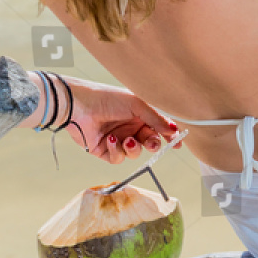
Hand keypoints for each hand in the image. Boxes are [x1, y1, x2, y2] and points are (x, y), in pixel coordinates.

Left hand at [63, 77, 181, 164]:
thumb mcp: (136, 105)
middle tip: (152, 144)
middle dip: (153, 145)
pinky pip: (118, 158)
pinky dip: (117, 150)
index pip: (158, 127)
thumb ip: (155, 119)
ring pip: (135, 153)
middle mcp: (129, 127)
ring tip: (128, 140)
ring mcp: (118, 140)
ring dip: (133, 148)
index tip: (177, 143)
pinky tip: (111, 139)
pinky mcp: (105, 151)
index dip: (168, 135)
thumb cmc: (108, 98)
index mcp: (138, 114)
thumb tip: (173, 129)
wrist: (80, 106)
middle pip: (149, 142)